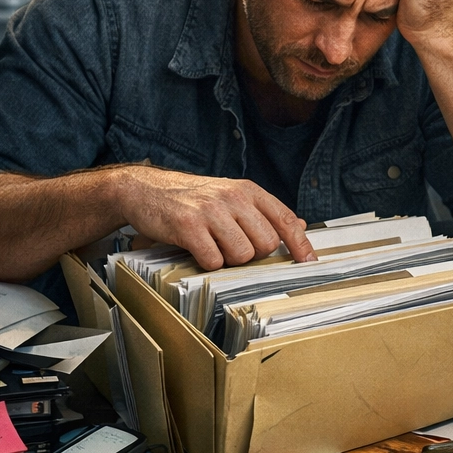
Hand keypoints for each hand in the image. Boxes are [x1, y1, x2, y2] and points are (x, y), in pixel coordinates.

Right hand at [114, 167, 314, 270]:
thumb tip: (298, 226)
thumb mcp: (231, 196)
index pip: (284, 220)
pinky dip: (207, 262)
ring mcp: (210, 211)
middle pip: (265, 244)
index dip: (300, 244)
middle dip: (253, 254)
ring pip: (243, 255)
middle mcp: (232, 197)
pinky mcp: (188, 226)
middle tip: (231, 245)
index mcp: (247, 190)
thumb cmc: (192, 198)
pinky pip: (214, 260)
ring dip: (229, 259)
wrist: (144, 189)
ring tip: (213, 245)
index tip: (309, 263)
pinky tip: (197, 249)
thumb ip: (263, 212)